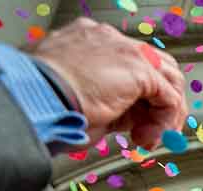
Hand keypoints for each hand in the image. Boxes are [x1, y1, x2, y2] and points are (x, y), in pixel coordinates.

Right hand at [30, 18, 185, 147]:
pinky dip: (165, 122)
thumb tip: (127, 117)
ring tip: (149, 138)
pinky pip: (169, 98)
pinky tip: (147, 137)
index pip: (129, 65)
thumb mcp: (77, 98)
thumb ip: (107, 100)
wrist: (34, 97)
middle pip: (155, 67)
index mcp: (88, 42)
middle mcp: (107, 39)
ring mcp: (124, 49)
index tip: (132, 126)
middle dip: (157, 105)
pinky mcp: (138, 68)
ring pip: (167, 80)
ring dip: (164, 115)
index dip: (138, 99)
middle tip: (147, 133)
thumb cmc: (43, 102)